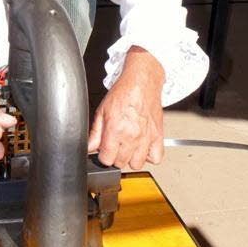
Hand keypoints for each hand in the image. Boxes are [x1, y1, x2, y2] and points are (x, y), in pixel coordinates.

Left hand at [88, 46, 164, 169]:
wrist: (142, 82)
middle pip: (120, 163)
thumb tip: (89, 147)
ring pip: (137, 164)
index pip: (106, 158)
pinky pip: (156, 158)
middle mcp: (132, 135)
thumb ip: (95, 132)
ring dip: (131, 158)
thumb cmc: (123, 93)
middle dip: (115, 156)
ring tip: (127, 147)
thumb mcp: (102, 110)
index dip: (103, 155)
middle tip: (114, 145)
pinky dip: (149, 156)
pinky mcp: (158, 136)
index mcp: (116, 129)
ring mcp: (146, 137)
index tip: (104, 150)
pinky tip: (142, 148)